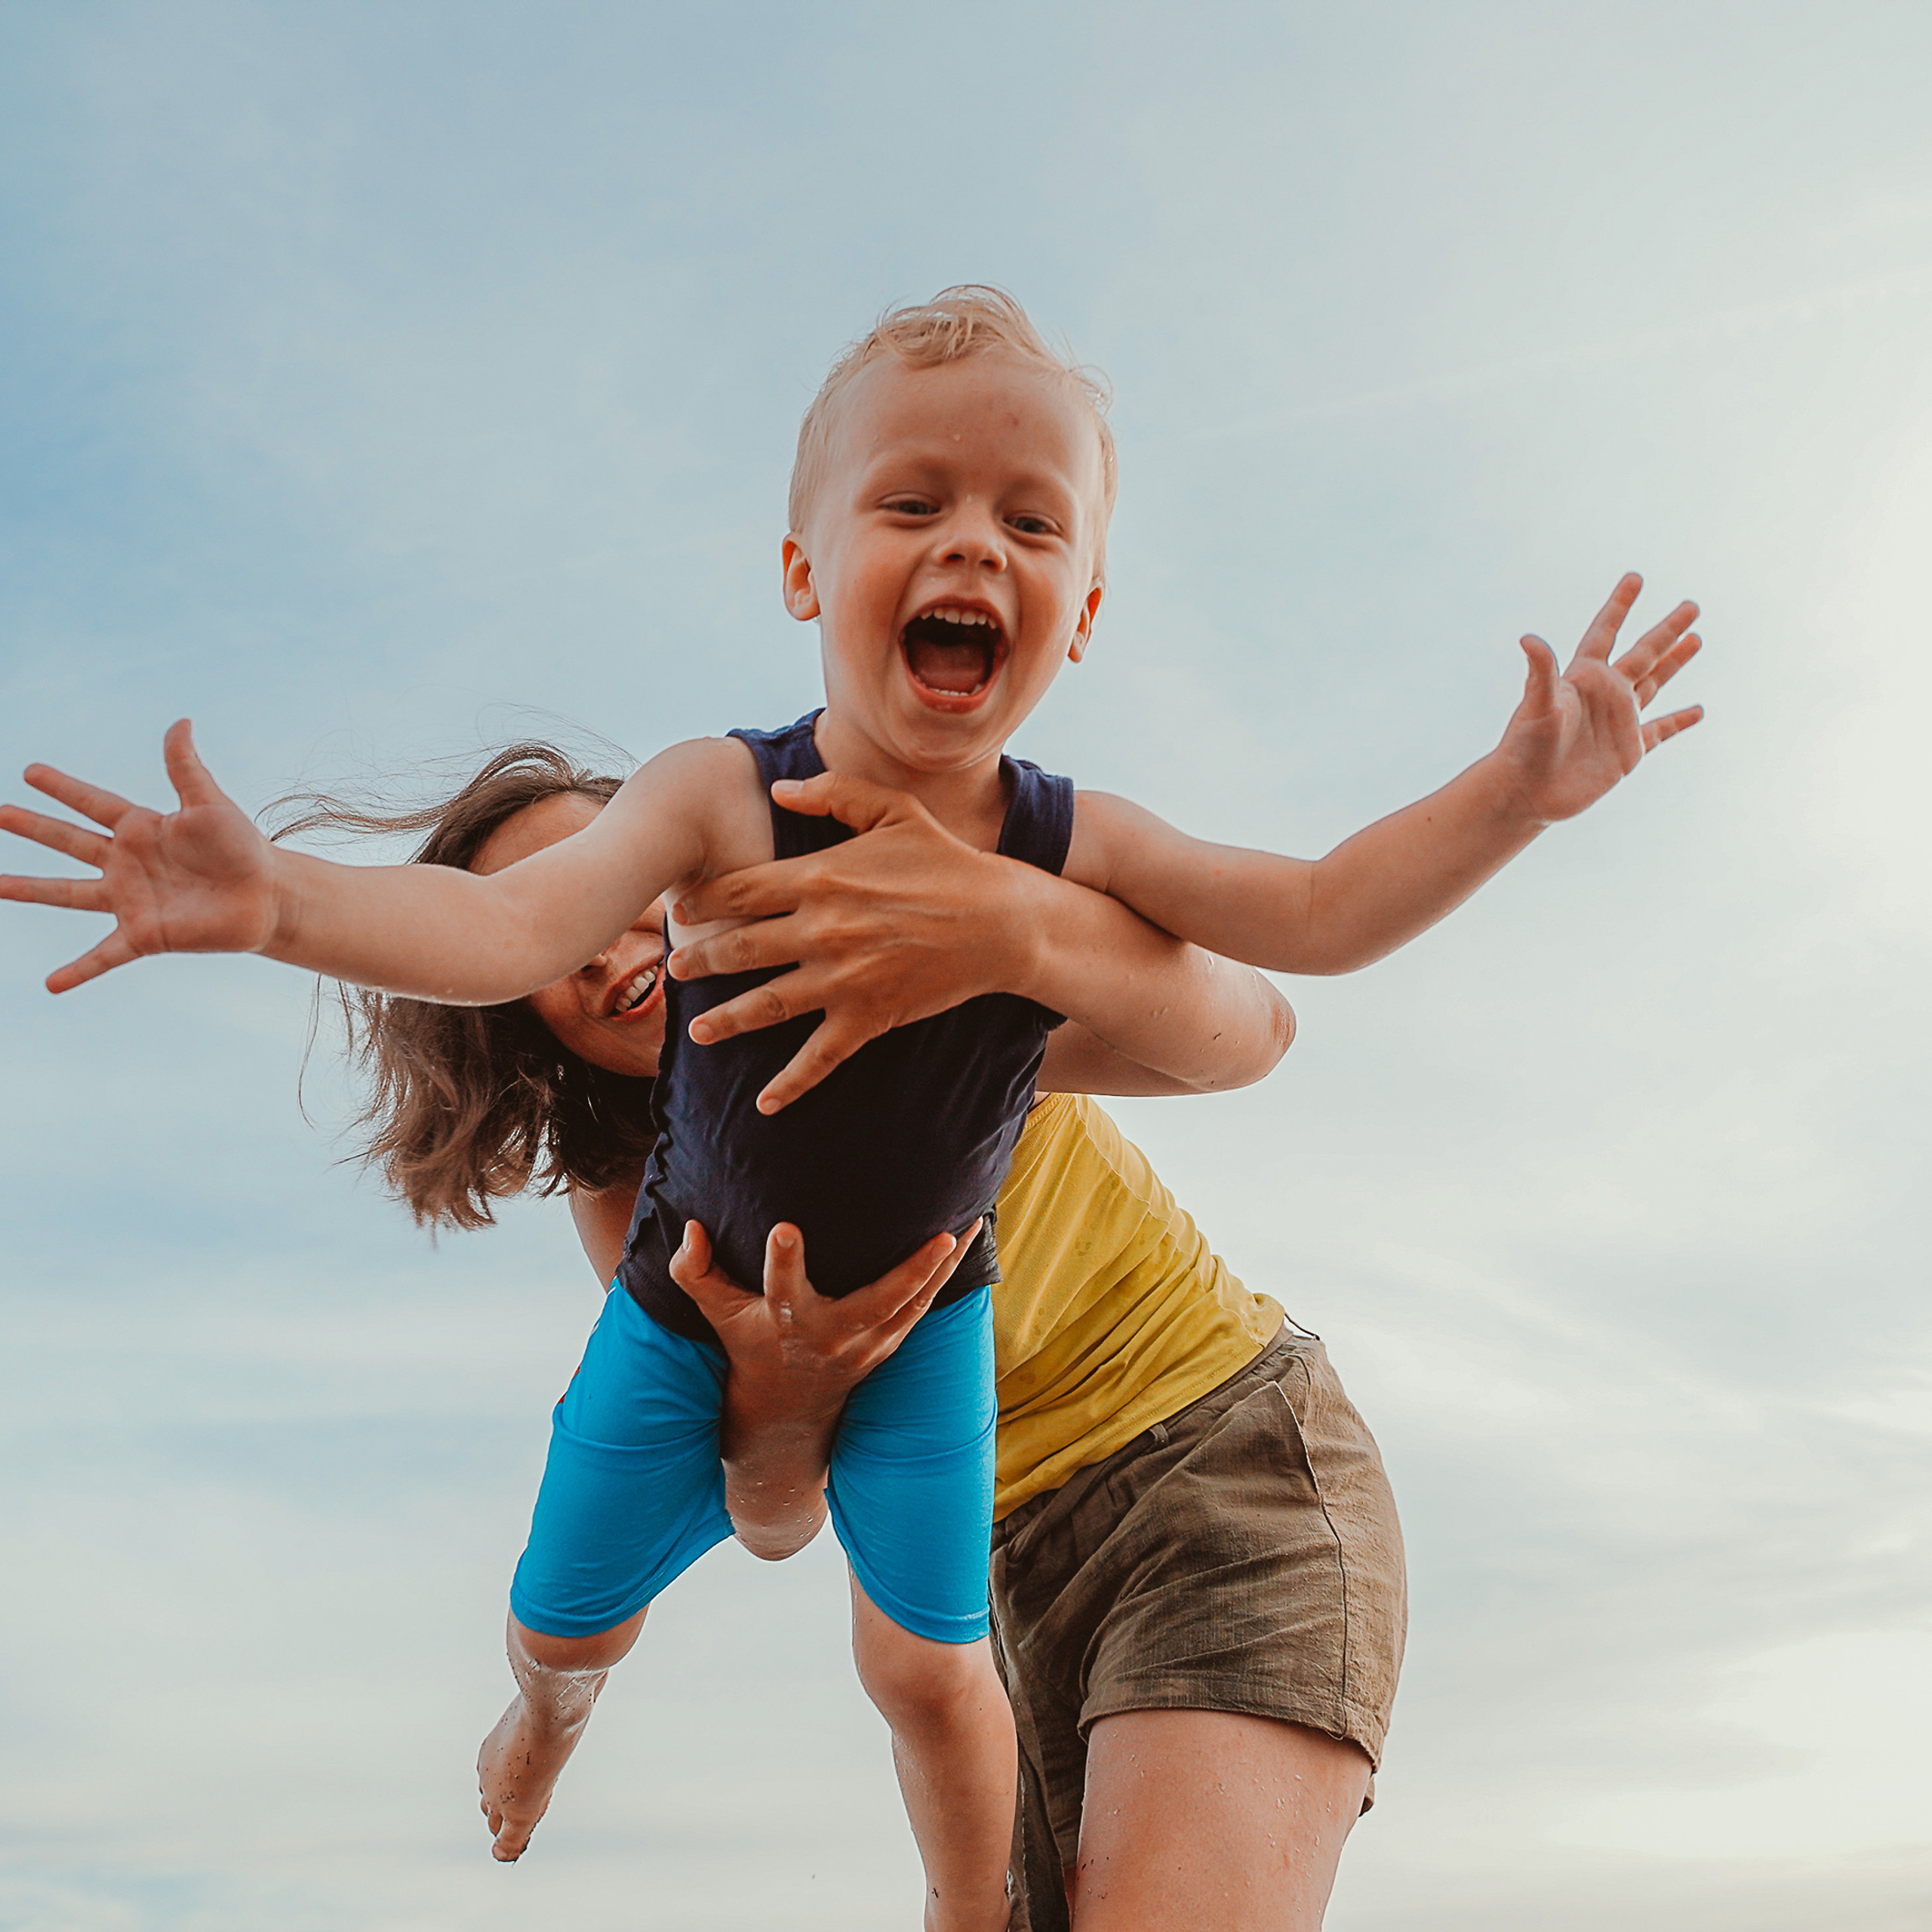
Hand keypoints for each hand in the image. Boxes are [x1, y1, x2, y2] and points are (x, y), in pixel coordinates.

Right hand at [0, 720, 278, 991]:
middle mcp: (128, 863)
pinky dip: (79, 971)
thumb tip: (181, 721)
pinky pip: (104, 955)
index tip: (29, 771)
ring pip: (69, 894)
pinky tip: (52, 985)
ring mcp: (131, 900)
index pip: (92, 803)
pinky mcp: (144, 935)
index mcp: (142, 828)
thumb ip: (186, 767)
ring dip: (31, 890)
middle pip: (69, 842)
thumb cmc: (243, 847)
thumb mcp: (211, 803)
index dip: (62, 788)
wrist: (269, 895)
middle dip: (34, 828)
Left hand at [665, 773, 1041, 1111]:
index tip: (680, 910)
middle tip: (676, 969)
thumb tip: (778, 788)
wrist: (1001, 921)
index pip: (740, 890)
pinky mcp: (868, 1016)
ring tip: (697, 1031)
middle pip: (739, 949)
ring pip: (765, 1006)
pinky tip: (765, 1104)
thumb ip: (834, 791)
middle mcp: (823, 929)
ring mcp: (843, 978)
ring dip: (725, 1021)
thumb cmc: (946, 861)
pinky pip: (818, 1058)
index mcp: (823, 876)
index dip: (703, 902)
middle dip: (699, 961)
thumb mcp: (894, 810)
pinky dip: (790, 1085)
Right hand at [669, 1214, 978, 1417]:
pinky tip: (968, 1237)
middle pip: (877, 1303)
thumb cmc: (749, 1343)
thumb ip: (695, 1272)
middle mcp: (831, 1333)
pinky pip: (925, 1306)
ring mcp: (867, 1342)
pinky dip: (947, 1275)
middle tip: (940, 1238)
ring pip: (914, 1304)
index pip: (781, 1286)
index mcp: (786, 1320)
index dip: (783, 1260)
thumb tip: (689, 1228)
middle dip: (910, 1272)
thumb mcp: (717, 1312)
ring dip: (946, 1266)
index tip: (786, 1229)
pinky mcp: (889, 1342)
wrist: (786, 1406)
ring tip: (973, 1222)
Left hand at [1495, 573, 1703, 822]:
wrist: (1526, 792)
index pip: (1605, 632)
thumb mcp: (1536, 705)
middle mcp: (1605, 694)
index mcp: (1584, 677)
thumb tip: (1528, 638)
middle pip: (1643, 653)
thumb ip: (1540, 671)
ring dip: (1675, 663)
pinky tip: (1697, 711)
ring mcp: (1619, 721)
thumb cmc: (1525, 747)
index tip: (1635, 578)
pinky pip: (1660, 731)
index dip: (1619, 605)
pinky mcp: (1628, 752)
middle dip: (1666, 629)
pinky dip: (1679, 721)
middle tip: (1691, 605)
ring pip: (1655, 684)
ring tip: (1696, 639)